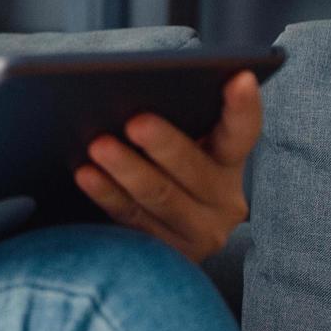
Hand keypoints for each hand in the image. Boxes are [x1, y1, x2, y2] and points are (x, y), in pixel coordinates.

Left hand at [74, 70, 261, 262]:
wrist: (156, 232)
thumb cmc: (159, 165)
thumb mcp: (179, 145)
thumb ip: (172, 121)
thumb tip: (131, 90)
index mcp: (229, 160)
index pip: (243, 132)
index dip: (243, 107)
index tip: (239, 77)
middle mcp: (224, 198)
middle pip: (195, 169)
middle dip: (165, 144)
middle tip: (136, 122)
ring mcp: (199, 231)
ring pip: (161, 196)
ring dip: (128, 169)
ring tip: (98, 145)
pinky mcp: (168, 253)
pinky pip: (133, 219)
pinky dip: (107, 194)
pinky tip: (87, 174)